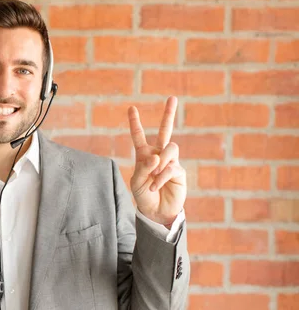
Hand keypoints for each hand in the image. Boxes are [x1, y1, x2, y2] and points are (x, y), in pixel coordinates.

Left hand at [127, 96, 186, 226]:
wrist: (156, 211)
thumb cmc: (143, 196)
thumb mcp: (136, 182)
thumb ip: (143, 168)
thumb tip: (157, 157)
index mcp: (144, 155)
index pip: (139, 136)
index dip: (135, 123)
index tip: (132, 108)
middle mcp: (158, 155)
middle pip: (165, 130)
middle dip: (168, 114)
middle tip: (172, 98)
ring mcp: (170, 162)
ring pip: (171, 147)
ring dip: (161, 161)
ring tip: (154, 176)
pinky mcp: (179, 171)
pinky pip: (171, 167)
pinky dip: (160, 177)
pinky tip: (155, 186)